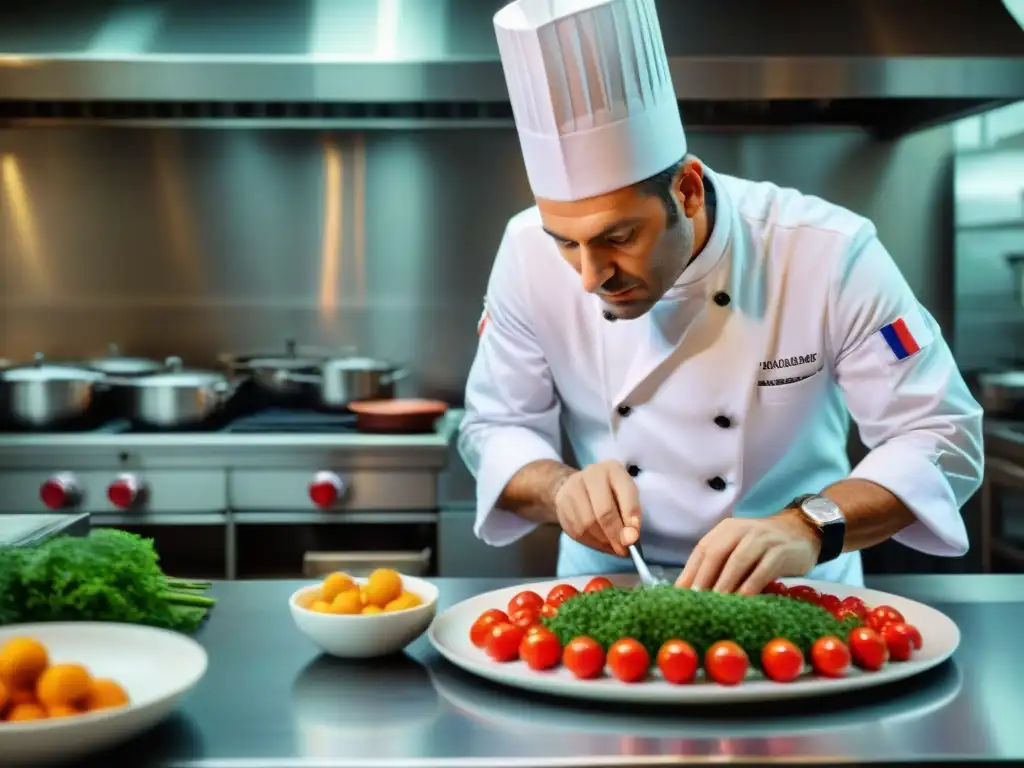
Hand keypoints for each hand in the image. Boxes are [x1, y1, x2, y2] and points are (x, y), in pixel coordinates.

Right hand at [551, 460, 640, 556]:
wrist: (576, 485)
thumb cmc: (609, 492)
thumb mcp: (626, 495)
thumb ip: (631, 514)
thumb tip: (630, 539)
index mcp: (613, 470)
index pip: (625, 494)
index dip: (631, 518)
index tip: (634, 538)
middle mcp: (591, 475)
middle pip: (604, 512)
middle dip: (615, 535)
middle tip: (623, 549)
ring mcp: (573, 488)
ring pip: (588, 524)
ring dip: (603, 541)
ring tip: (613, 546)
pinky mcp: (562, 504)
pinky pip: (577, 531)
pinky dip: (591, 542)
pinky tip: (600, 543)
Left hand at [675, 510, 821, 594]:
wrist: (803, 531)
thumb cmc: (764, 547)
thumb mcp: (739, 549)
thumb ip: (720, 565)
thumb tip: (693, 592)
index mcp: (726, 529)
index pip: (703, 550)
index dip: (690, 572)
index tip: (679, 595)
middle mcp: (741, 529)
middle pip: (717, 553)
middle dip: (704, 578)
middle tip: (696, 602)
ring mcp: (762, 539)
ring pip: (738, 561)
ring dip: (725, 583)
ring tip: (716, 604)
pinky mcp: (780, 551)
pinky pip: (762, 570)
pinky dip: (751, 585)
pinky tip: (743, 600)